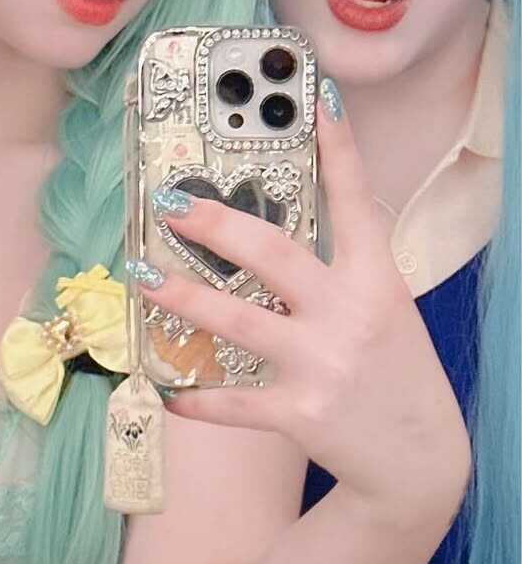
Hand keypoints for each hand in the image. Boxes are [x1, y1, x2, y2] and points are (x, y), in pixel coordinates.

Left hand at [129, 85, 471, 522]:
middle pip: (275, 253)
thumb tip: (278, 234)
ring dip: (184, 298)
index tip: (314, 101)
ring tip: (144, 279)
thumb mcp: (385, 311)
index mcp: (376, 281)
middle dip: (218, 225)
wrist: (419, 462)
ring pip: (239, 320)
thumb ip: (341, 273)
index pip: (355, 202)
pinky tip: (166, 392)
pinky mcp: (300, 412)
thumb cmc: (394, 375)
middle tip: (173, 205)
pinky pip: (234, 401)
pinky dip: (197, 400)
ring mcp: (323, 363)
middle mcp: (349, 314)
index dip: (337, 149)